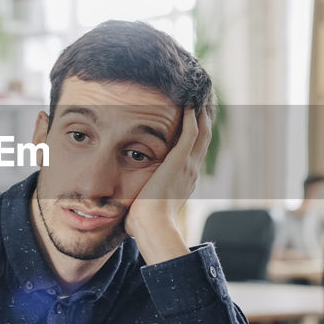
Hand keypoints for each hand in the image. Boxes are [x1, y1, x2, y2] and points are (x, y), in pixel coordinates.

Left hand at [125, 107, 211, 263]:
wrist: (153, 228)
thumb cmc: (144, 223)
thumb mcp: (145, 206)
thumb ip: (138, 198)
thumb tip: (120, 203)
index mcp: (184, 180)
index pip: (193, 152)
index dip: (195, 134)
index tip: (193, 120)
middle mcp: (191, 170)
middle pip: (203, 137)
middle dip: (203, 117)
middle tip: (201, 99)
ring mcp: (188, 165)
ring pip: (202, 131)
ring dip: (200, 112)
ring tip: (198, 95)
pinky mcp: (180, 160)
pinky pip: (191, 131)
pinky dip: (192, 116)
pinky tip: (189, 103)